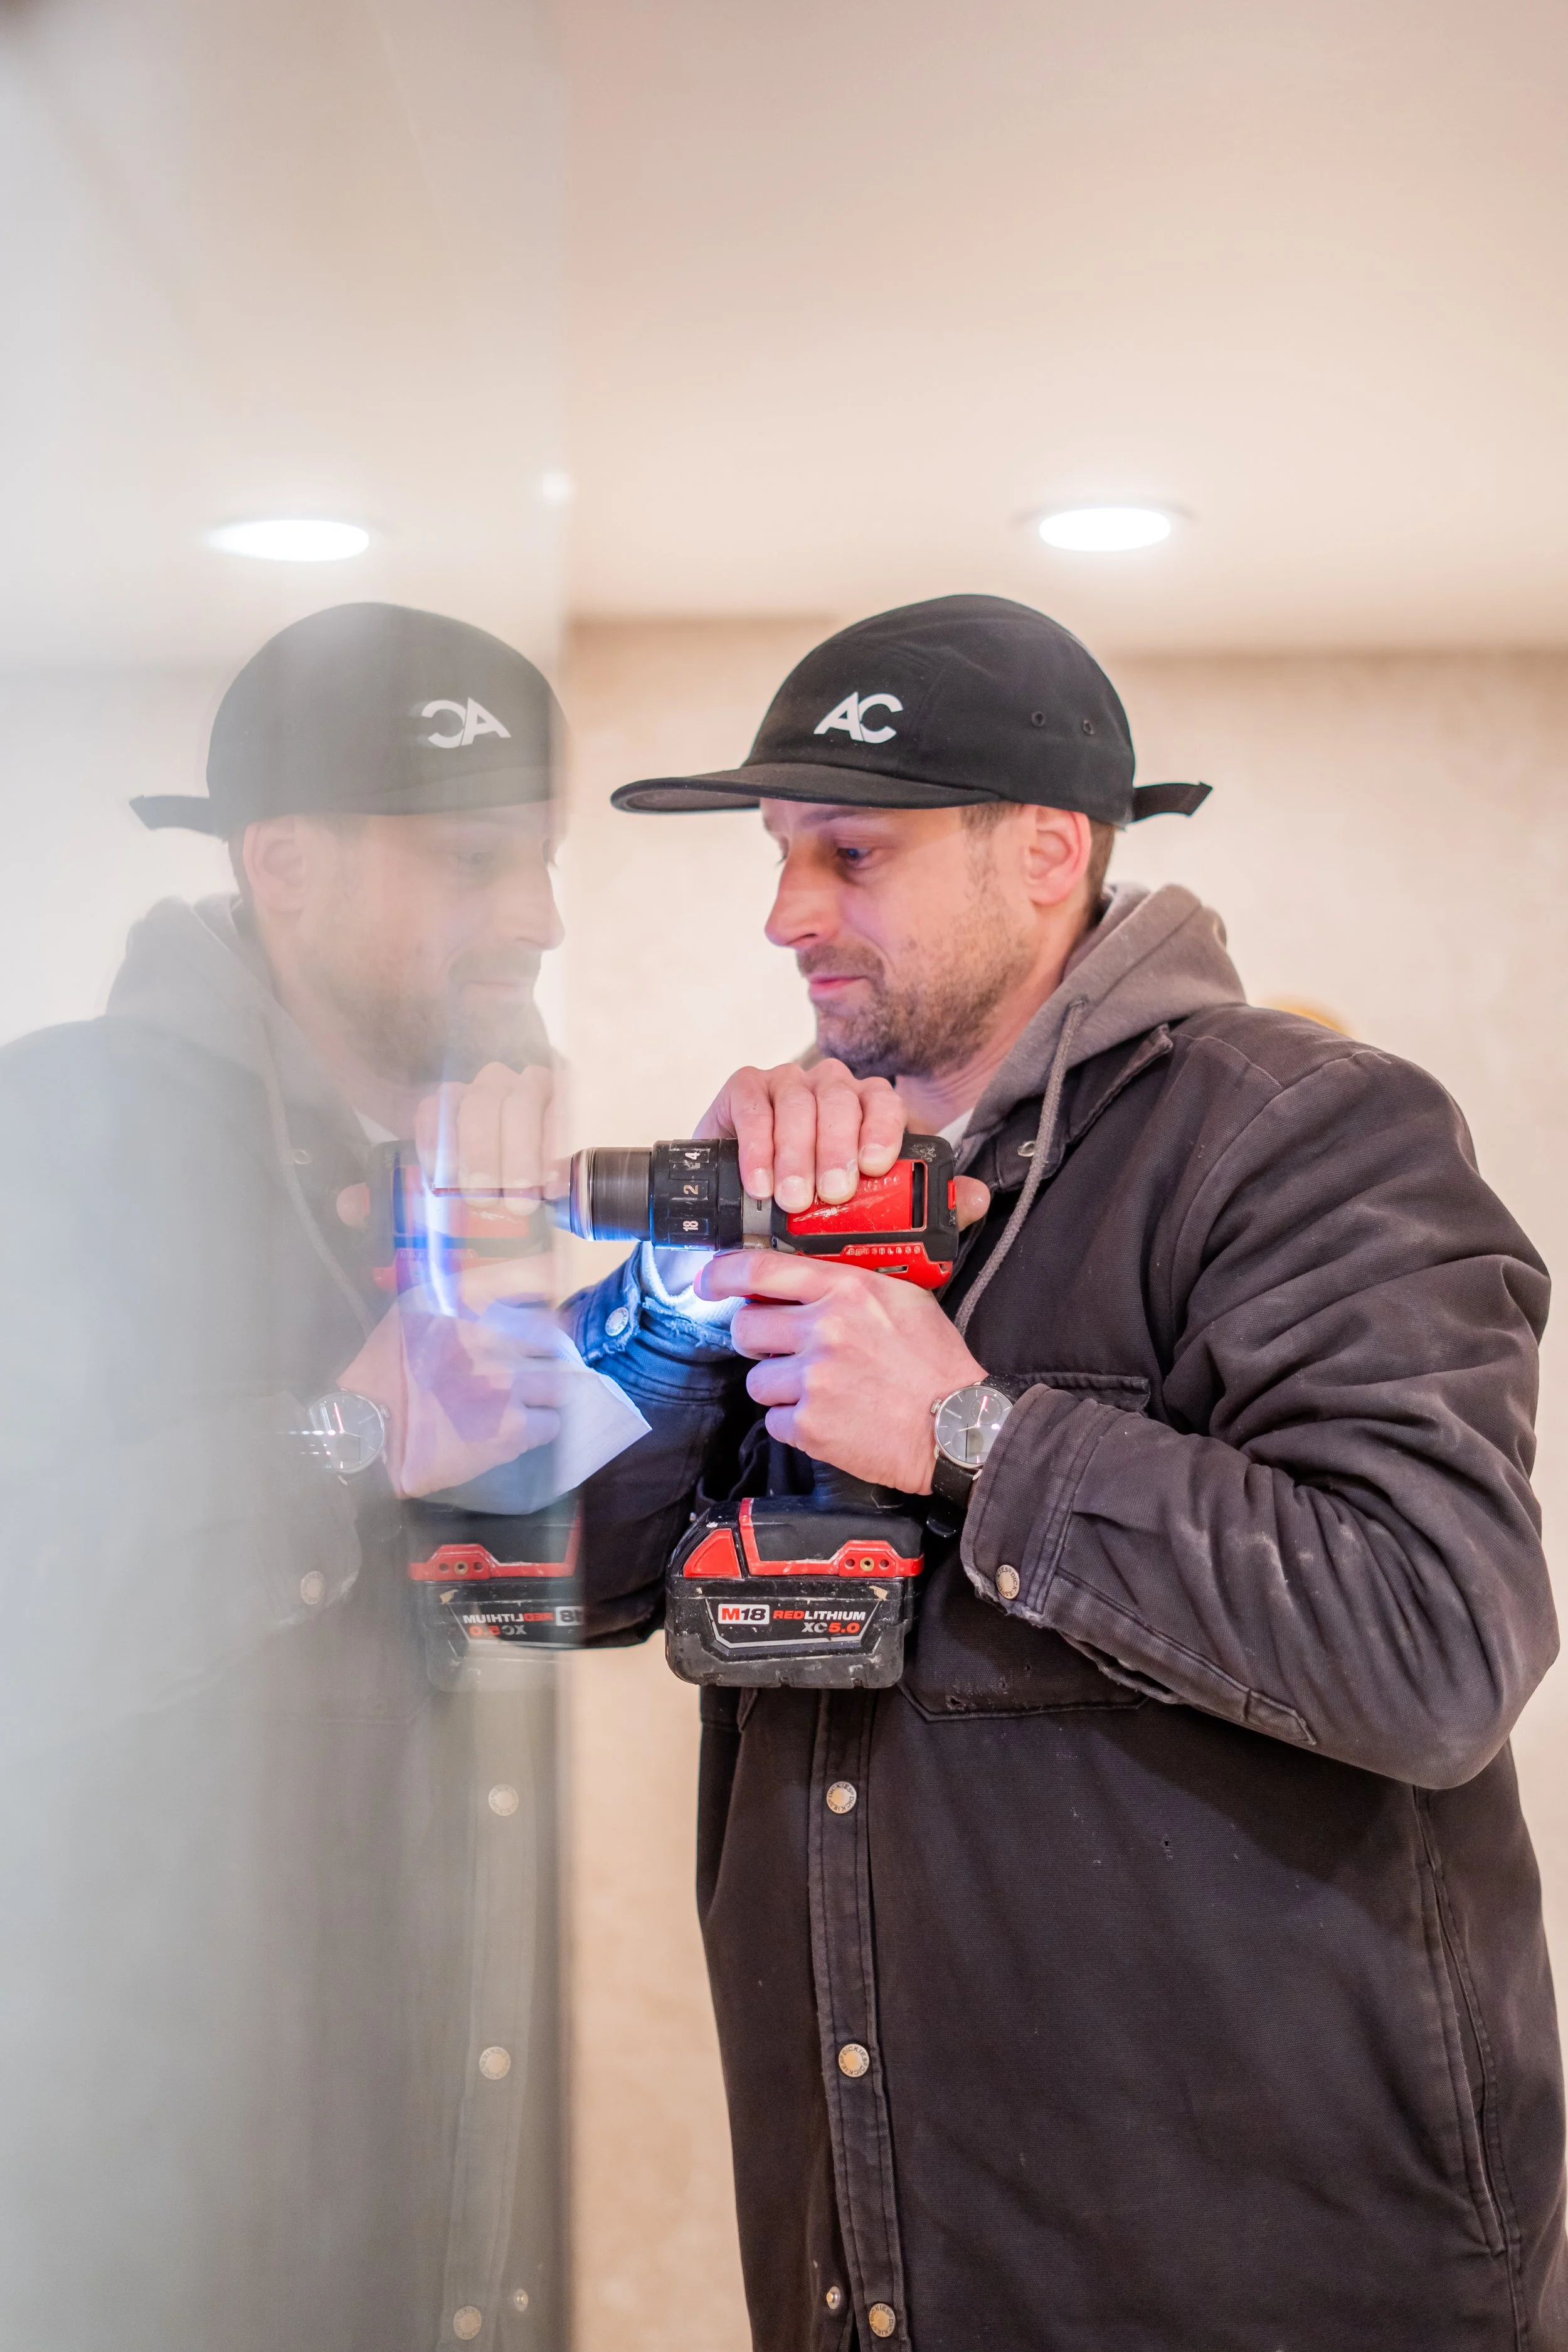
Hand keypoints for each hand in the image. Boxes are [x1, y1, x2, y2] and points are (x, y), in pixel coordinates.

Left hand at [336, 1060, 560, 1235]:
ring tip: (521, 1197)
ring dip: (518, 1153)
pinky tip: (553, 1181)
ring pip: (520, 1101)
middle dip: (480, 1152)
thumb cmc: (495, 1189)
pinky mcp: (567, 1098)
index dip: (436, 1145)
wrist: (551, 1185)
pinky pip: (560, 1111)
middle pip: (478, 1102)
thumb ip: (398, 1196)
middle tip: (483, 1198)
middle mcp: (490, 1087)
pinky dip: (555, 1146)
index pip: (435, 1108)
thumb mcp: (448, 1195)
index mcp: (454, 1105)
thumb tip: (349, 1206)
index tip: (444, 1184)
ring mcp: (532, 1086)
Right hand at [336, 1274, 562, 1497]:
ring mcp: (508, 1384)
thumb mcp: (415, 1308)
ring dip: (545, 1390)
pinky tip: (517, 1428)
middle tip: (529, 1367)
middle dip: (545, 1352)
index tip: (547, 1307)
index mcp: (467, 1303)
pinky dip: (540, 1425)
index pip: (534, 1277)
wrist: (368, 1430)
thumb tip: (508, 1279)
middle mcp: (494, 1337)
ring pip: (560, 1381)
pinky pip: (552, 1422)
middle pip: (554, 1338)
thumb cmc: (386, 1369)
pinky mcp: (513, 1428)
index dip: (548, 1288)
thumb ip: (460, 1291)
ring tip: (523, 1401)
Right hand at [695, 1059, 905, 1210]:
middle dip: (836, 1152)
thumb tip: (871, 1238)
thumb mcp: (829, 1198)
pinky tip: (759, 1182)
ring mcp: (787, 1081)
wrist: (733, 1188)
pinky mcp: (746, 1086)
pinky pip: (753, 1108)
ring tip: (793, 1198)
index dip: (881, 1131)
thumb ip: (854, 1203)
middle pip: (839, 1103)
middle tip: (832, 1194)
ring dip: (796, 1155)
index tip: (873, 1166)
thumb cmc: (793, 1193)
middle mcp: (827, 1085)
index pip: (883, 1103)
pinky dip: (756, 1147)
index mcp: (861, 1104)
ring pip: (798, 1103)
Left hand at [698, 1251, 987, 1491]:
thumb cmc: (936, 1366)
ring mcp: (814, 1380)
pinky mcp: (810, 1426)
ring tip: (822, 1393)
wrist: (959, 1427)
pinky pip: (774, 1422)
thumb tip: (798, 1282)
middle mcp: (825, 1329)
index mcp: (846, 1290)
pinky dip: (795, 1424)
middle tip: (781, 1351)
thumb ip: (848, 1284)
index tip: (708, 1282)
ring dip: (780, 1388)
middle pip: (746, 1326)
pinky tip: (830, 1419)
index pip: (759, 1270)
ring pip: (757, 1380)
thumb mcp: (902, 1300)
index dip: (721, 1274)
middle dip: (756, 1340)